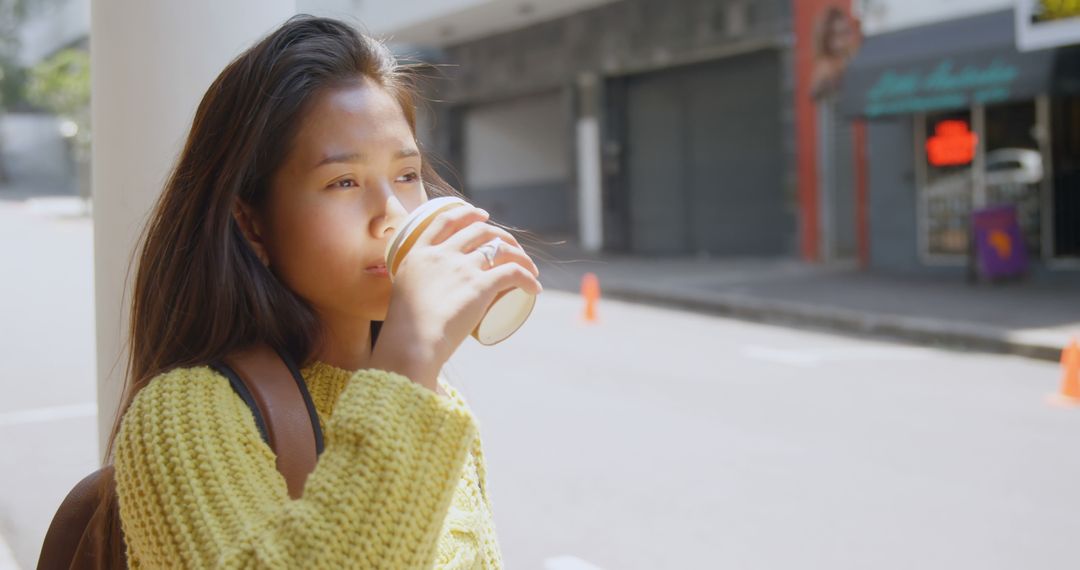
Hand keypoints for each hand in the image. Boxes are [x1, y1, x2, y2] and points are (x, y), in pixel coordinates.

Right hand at [369, 205, 541, 391]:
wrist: (412, 344)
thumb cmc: (404, 331)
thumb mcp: (403, 296)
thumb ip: (414, 290)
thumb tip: (425, 300)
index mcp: (419, 253)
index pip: (446, 219)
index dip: (467, 213)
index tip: (483, 215)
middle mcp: (442, 255)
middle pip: (479, 231)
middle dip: (501, 234)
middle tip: (511, 246)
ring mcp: (462, 268)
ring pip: (500, 249)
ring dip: (520, 255)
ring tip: (529, 267)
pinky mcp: (480, 285)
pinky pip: (513, 273)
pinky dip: (528, 278)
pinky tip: (534, 287)